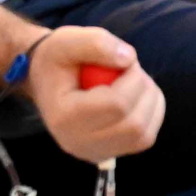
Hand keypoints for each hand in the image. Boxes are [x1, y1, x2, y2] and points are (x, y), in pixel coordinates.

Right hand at [25, 27, 164, 162]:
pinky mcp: (108, 154)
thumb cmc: (56, 60)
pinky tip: (136, 97)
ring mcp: (94, 153)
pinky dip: (150, 114)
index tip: (126, 60)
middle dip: (144, 91)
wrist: (45, 82)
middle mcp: (78, 143)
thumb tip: (129, 59)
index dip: (133, 78)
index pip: (117, 105)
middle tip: (132, 71)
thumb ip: (95, 43)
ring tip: (133, 83)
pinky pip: (144, 139)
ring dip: (150, 102)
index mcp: (65, 117)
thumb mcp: (66, 40)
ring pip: (144, 135)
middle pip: (134, 125)